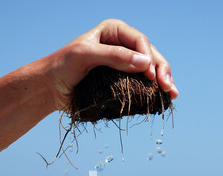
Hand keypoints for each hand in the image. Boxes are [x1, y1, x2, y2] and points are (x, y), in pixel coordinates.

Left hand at [45, 19, 178, 110]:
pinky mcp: (122, 82)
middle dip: (161, 71)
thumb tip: (145, 63)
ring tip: (171, 94)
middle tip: (168, 88)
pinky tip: (162, 97)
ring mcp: (124, 65)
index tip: (150, 76)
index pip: (139, 41)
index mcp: (114, 32)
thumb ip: (113, 57)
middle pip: (150, 55)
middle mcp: (122, 45)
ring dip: (162, 81)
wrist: (52, 88)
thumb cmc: (63, 66)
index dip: (148, 58)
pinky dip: (153, 91)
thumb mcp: (86, 56)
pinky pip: (142, 84)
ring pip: (150, 69)